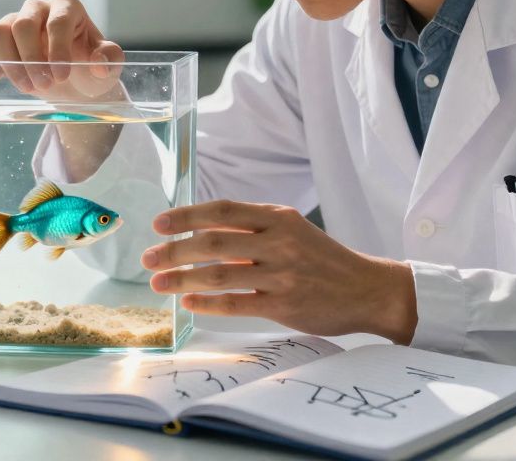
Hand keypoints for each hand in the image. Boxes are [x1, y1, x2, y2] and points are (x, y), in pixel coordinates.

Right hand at [0, 0, 124, 100]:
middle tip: (43, 86)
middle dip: (31, 60)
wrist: (72, 81)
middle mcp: (39, 7)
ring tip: (28, 87)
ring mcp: (15, 19)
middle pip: (23, 24)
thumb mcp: (108, 66)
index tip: (61, 76)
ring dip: (10, 64)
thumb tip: (99, 64)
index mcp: (68, 6)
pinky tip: (4, 77)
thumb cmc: (90, 68)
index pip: (57, 22)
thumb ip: (110, 61)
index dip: (57, 50)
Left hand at [141, 200, 417, 342]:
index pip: (223, 211)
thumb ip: (253, 230)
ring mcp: (281, 274)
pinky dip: (209, 302)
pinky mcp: (284, 304)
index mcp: (278, 218)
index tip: (159, 224)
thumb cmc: (322, 259)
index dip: (187, 215)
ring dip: (183, 278)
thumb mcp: (292, 231)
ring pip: (220, 274)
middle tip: (148, 258)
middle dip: (174, 250)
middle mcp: (278, 242)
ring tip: (159, 284)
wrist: (367, 289)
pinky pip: (237, 302)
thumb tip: (202, 233)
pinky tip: (190, 303)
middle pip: (214, 242)